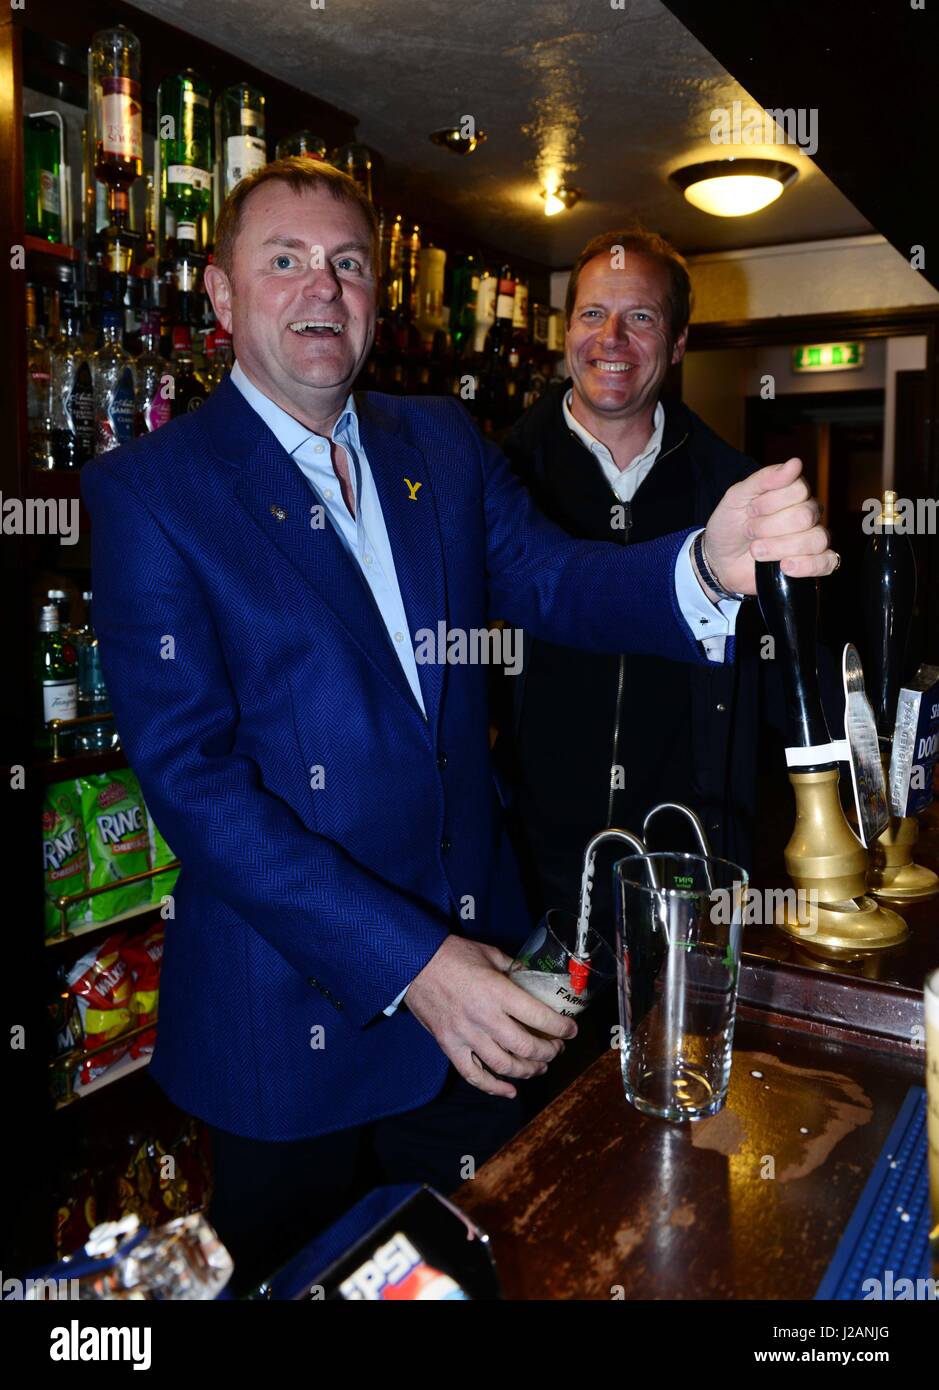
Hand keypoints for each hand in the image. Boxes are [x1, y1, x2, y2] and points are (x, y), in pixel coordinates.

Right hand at [405, 935, 576, 1097]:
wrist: (412, 963)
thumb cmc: (452, 954)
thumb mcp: (489, 953)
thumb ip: (513, 968)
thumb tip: (533, 979)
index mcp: (498, 992)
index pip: (539, 1017)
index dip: (562, 1028)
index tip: (571, 1030)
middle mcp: (484, 1017)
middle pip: (526, 1047)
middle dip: (549, 1052)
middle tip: (556, 1048)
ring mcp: (465, 1035)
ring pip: (504, 1065)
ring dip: (528, 1070)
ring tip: (539, 1067)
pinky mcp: (449, 1045)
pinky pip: (473, 1075)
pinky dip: (493, 1087)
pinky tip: (509, 1090)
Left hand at [702, 457, 836, 596]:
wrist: (719, 561)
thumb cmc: (730, 525)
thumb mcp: (737, 497)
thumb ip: (764, 478)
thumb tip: (795, 463)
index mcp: (793, 493)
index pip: (799, 490)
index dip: (771, 502)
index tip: (750, 511)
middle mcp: (808, 514)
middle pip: (805, 516)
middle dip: (769, 527)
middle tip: (750, 532)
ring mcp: (812, 539)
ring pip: (816, 539)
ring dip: (779, 547)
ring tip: (756, 551)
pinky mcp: (812, 564)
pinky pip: (828, 562)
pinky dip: (806, 565)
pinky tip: (784, 566)